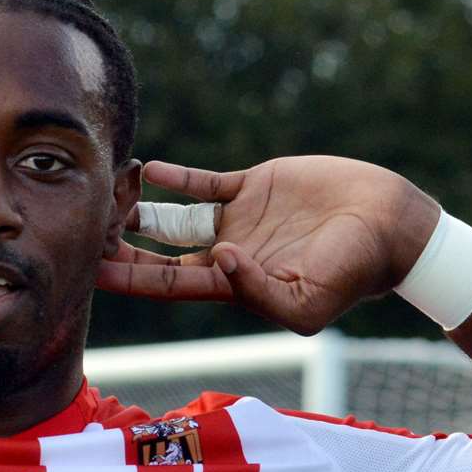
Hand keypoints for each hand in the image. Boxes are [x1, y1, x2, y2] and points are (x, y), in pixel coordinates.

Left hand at [97, 155, 439, 333]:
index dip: (125, 277)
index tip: (86, 268)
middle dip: (119, 245)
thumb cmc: (354, 273)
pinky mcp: (254, 186)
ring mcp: (237, 218)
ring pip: (172, 216)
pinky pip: (203, 182)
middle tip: (81, 228)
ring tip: (105, 195)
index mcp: (230, 285)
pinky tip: (147, 167)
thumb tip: (217, 259)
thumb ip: (258, 291)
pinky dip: (174, 177)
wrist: (390, 225)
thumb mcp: (307, 303)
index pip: (164, 284)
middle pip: (156, 253)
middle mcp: (225, 254)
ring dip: (138, 207)